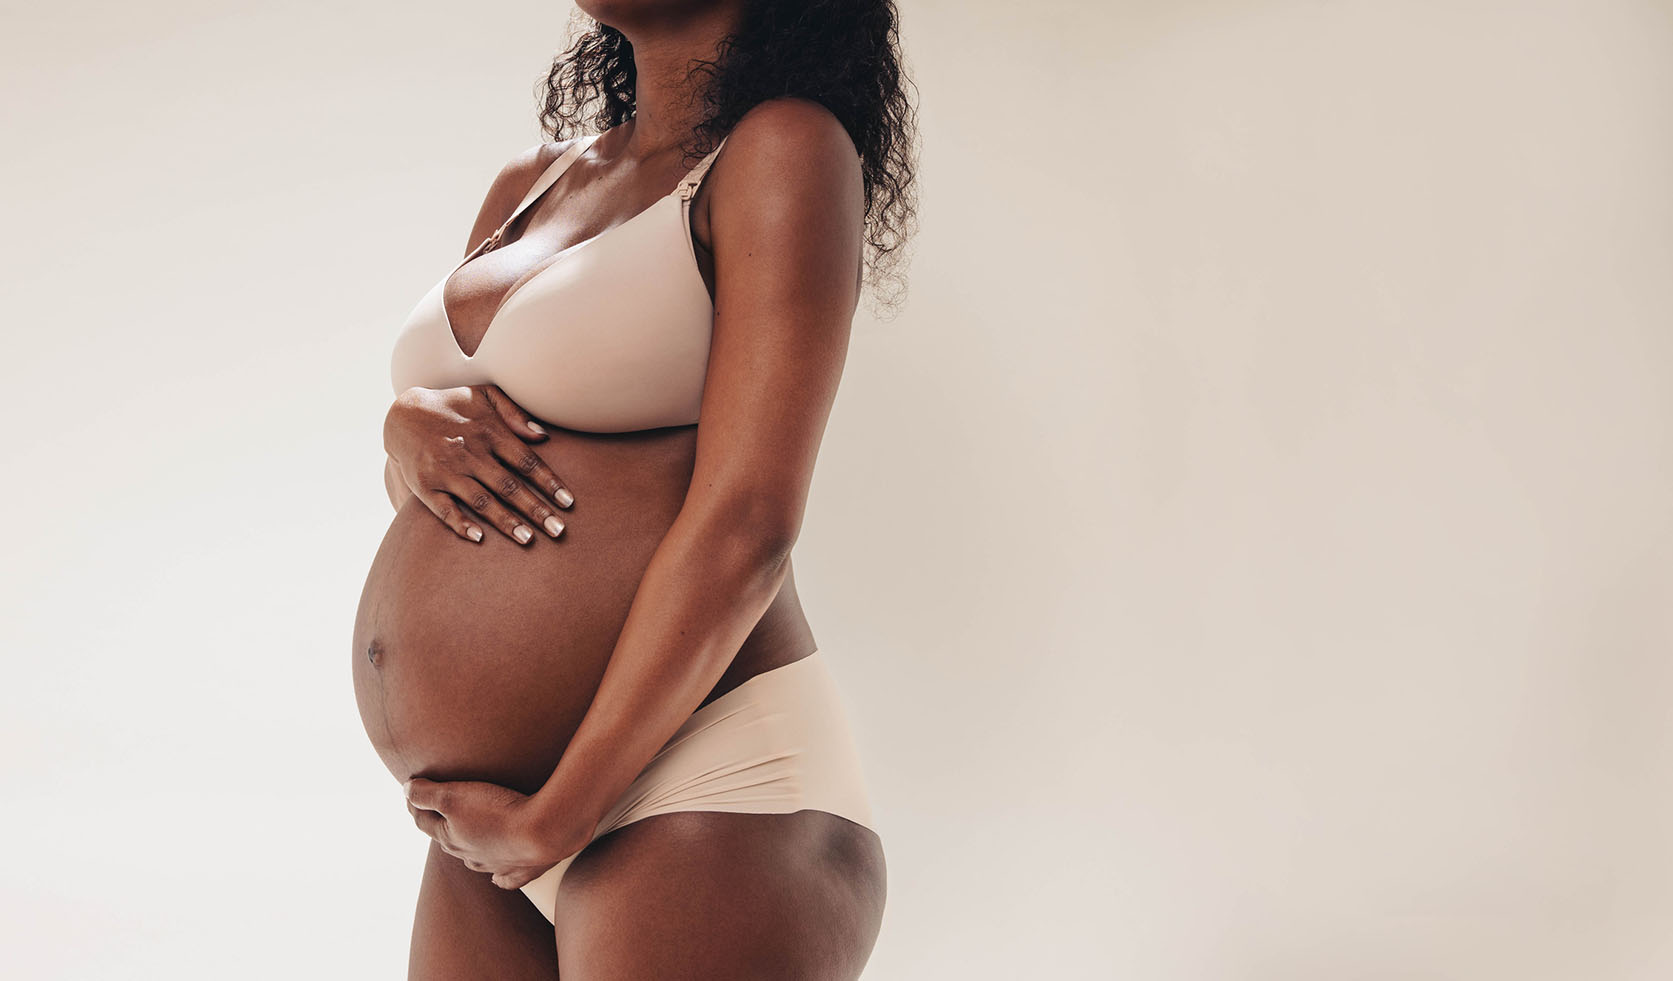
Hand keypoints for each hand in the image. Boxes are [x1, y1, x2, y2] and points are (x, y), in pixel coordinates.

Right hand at [384, 383, 575, 544]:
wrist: (403, 414)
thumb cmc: (454, 406)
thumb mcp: (485, 396)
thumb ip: (514, 412)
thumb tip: (543, 435)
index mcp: (489, 433)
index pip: (526, 462)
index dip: (549, 483)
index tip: (568, 503)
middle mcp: (470, 454)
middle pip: (509, 486)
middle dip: (535, 509)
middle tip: (558, 530)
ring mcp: (446, 471)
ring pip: (481, 501)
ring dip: (505, 521)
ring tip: (528, 539)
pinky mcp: (425, 485)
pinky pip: (444, 509)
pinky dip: (460, 524)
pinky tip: (478, 538)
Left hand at [403, 777, 583, 889]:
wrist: (543, 833)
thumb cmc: (497, 812)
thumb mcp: (454, 796)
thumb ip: (426, 794)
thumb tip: (406, 790)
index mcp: (450, 839)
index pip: (424, 821)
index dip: (415, 804)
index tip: (411, 790)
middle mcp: (469, 857)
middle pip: (448, 840)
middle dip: (440, 826)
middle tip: (437, 811)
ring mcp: (497, 866)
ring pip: (474, 860)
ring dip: (468, 849)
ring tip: (467, 838)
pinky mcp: (523, 871)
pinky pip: (506, 879)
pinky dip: (499, 877)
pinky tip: (496, 877)